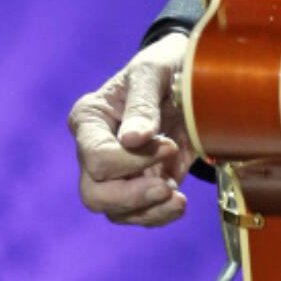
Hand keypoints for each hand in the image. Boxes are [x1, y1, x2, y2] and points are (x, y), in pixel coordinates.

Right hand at [68, 30, 197, 225]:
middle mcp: (94, 150)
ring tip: (179, 200)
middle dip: (131, 197)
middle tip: (166, 188)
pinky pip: (139, 214)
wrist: (190, 76)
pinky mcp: (140, 185)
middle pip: (95, 193)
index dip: (130, 161)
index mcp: (89, 119)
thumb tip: (132, 140)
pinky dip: (159, 215)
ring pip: (115, 210)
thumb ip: (142, 104)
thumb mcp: (153, 71)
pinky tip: (178, 203)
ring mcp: (116, 172)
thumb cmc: (164, 66)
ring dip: (148, 211)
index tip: (167, 144)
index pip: (96, 157)